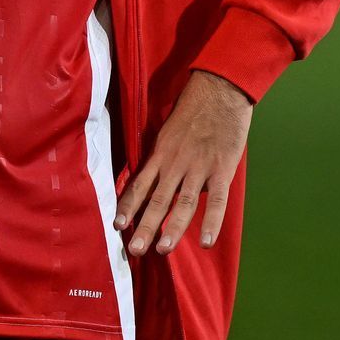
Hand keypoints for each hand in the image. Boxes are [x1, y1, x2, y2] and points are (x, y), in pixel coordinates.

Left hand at [114, 70, 253, 254]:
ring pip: (183, 204)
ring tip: (162, 249)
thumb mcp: (168, 129)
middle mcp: (176, 163)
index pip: (140, 185)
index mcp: (161, 153)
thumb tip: (155, 176)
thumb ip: (163, 153)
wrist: (220, 89)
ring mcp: (199, 167)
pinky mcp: (222, 168)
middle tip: (134, 250)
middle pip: (157, 200)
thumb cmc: (194, 106)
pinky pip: (217, 200)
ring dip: (172, 228)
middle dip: (145, 226)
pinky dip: (212, 221)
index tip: (118, 225)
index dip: (128, 206)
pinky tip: (207, 241)